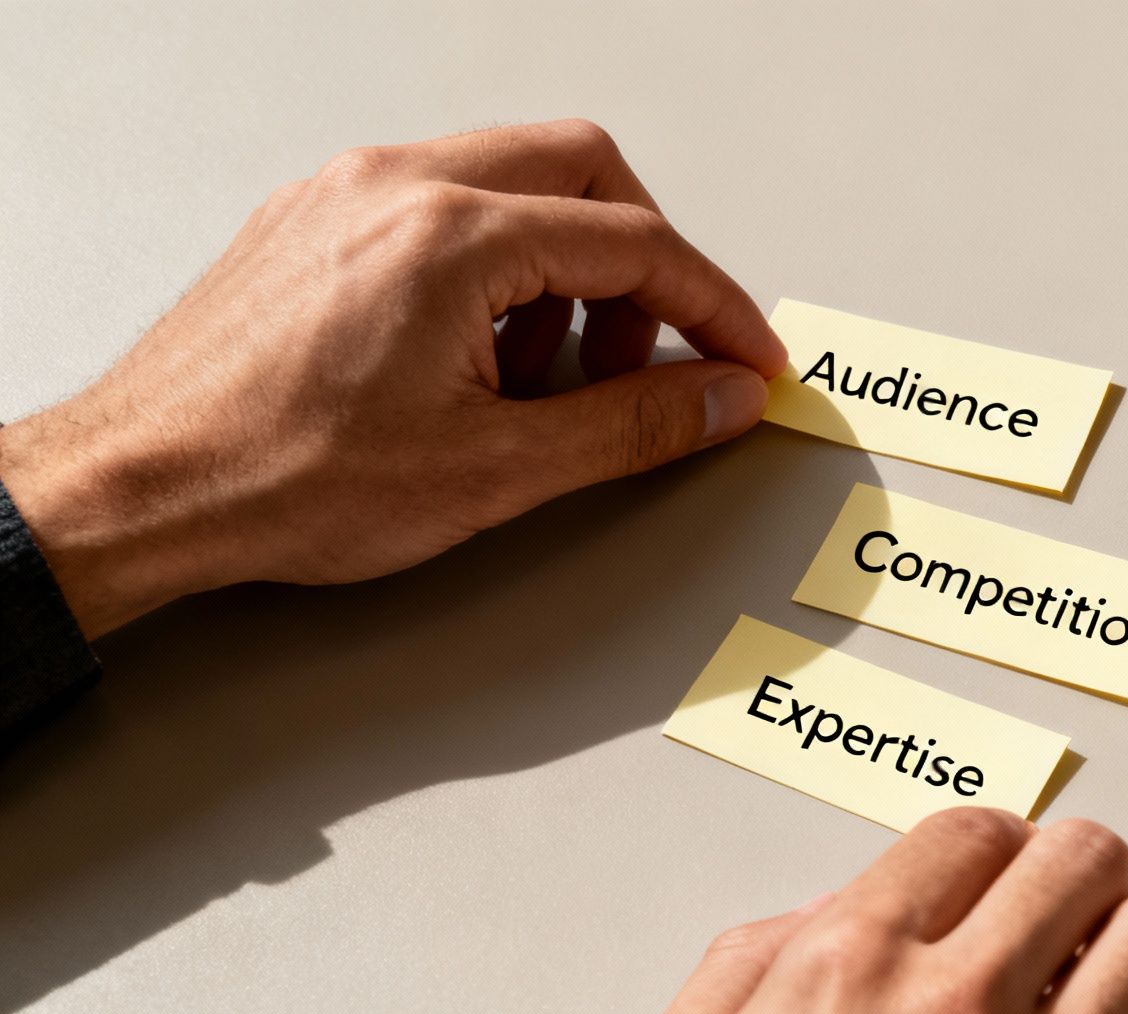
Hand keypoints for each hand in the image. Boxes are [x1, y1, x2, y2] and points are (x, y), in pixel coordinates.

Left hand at [0, 119, 785, 638]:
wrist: (143, 489)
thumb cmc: (284, 478)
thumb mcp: (495, 471)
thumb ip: (631, 424)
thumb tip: (717, 397)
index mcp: (451, 236)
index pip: (636, 243)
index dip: (714, 308)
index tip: (746, 360)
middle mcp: (397, 186)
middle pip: (584, 172)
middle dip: (644, 266)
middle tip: (653, 357)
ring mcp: (348, 192)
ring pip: (513, 181)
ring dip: (564, 270)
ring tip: (541, 380)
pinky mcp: (315, 217)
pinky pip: (443, 204)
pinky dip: (494, 268)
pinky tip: (478, 358)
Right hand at [606, 810, 1127, 1013]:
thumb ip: (744, 970)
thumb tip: (823, 918)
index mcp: (848, 967)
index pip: (975, 832)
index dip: (994, 850)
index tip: (996, 880)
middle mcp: (957, 1009)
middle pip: (1087, 859)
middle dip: (1081, 882)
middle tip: (1065, 923)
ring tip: (1117, 986)